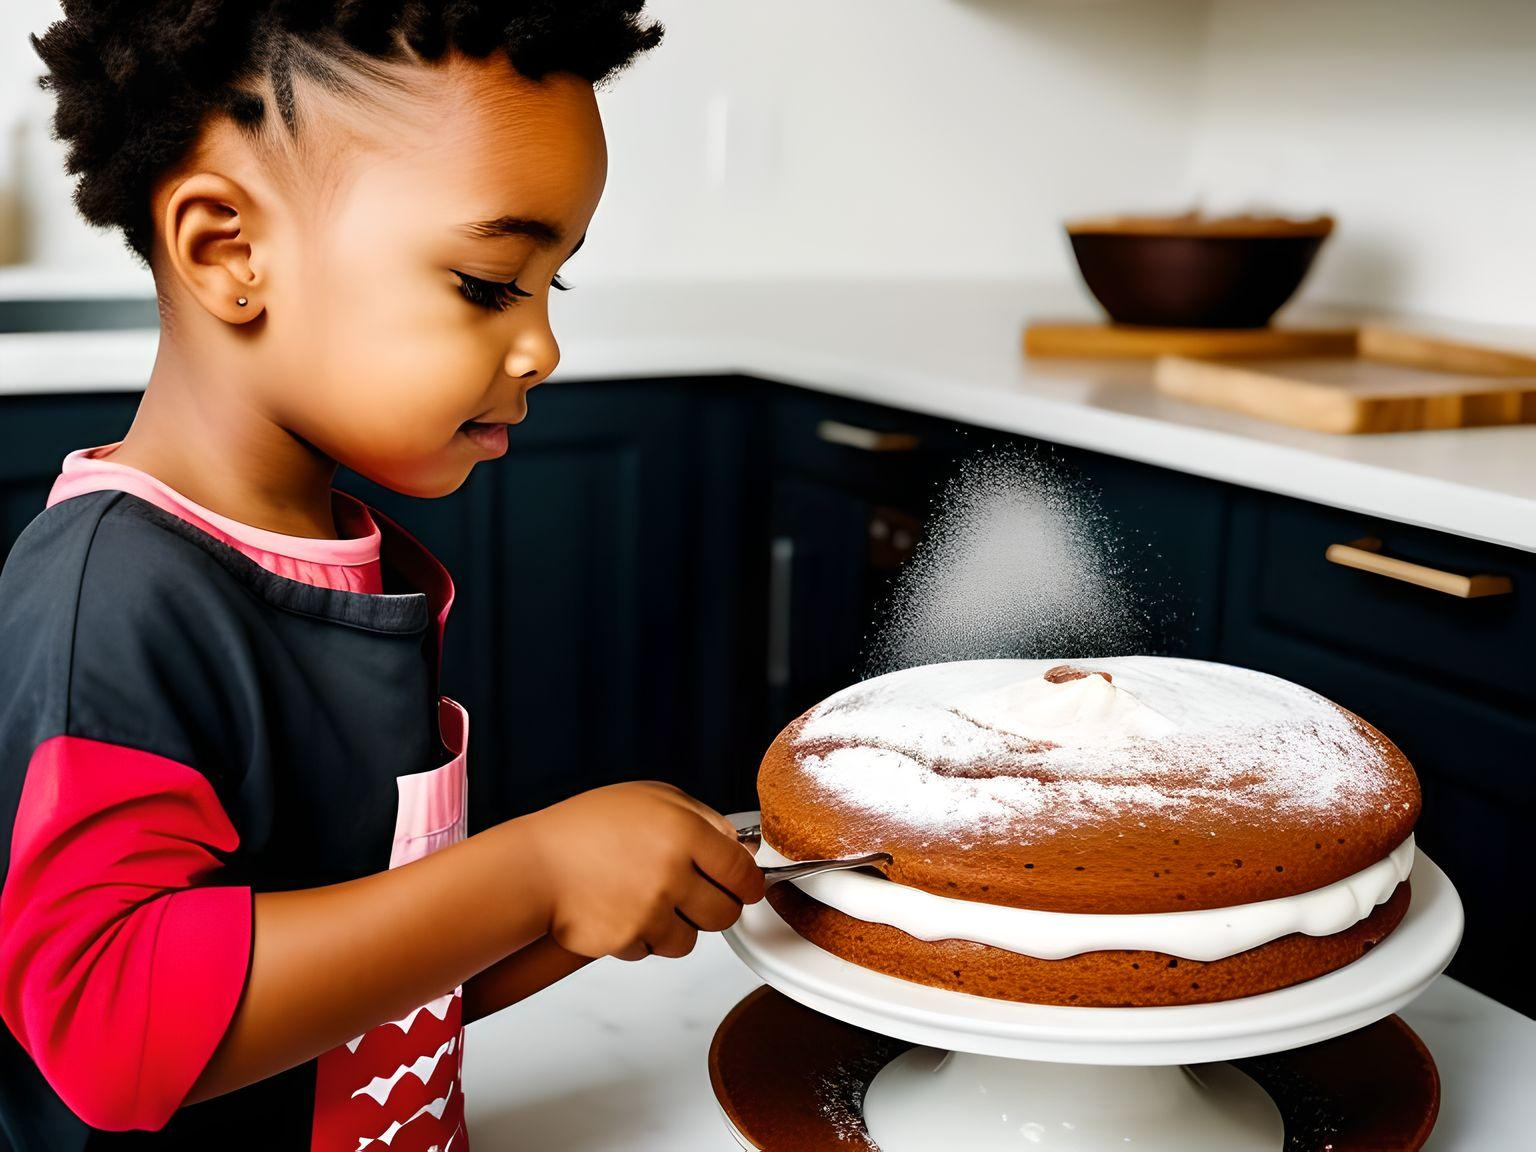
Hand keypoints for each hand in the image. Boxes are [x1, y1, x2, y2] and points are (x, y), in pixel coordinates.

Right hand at [523, 781, 763, 961]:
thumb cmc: (589, 827)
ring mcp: (649, 910)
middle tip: (693, 895)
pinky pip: (653, 951)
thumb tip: (741, 849)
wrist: (534, 865)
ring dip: (676, 927)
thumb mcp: (653, 798)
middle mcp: (671, 872)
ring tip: (647, 901)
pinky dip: (642, 939)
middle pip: (726, 913)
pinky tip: (621, 912)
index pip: (743, 872)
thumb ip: (704, 819)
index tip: (744, 887)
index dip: (748, 883)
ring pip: (691, 940)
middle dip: (715, 908)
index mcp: (684, 831)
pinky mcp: (627, 940)